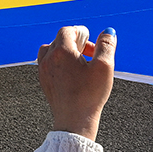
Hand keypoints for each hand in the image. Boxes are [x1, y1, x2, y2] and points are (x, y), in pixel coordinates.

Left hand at [37, 26, 115, 140]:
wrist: (74, 120)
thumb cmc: (89, 95)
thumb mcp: (104, 67)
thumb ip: (106, 45)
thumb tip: (108, 32)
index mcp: (62, 51)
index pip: (68, 31)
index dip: (81, 33)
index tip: (91, 43)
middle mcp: (49, 58)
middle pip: (59, 39)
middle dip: (76, 42)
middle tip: (90, 54)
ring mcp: (43, 70)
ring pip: (50, 49)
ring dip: (64, 50)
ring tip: (78, 61)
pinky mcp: (44, 81)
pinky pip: (47, 62)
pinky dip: (58, 60)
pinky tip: (71, 72)